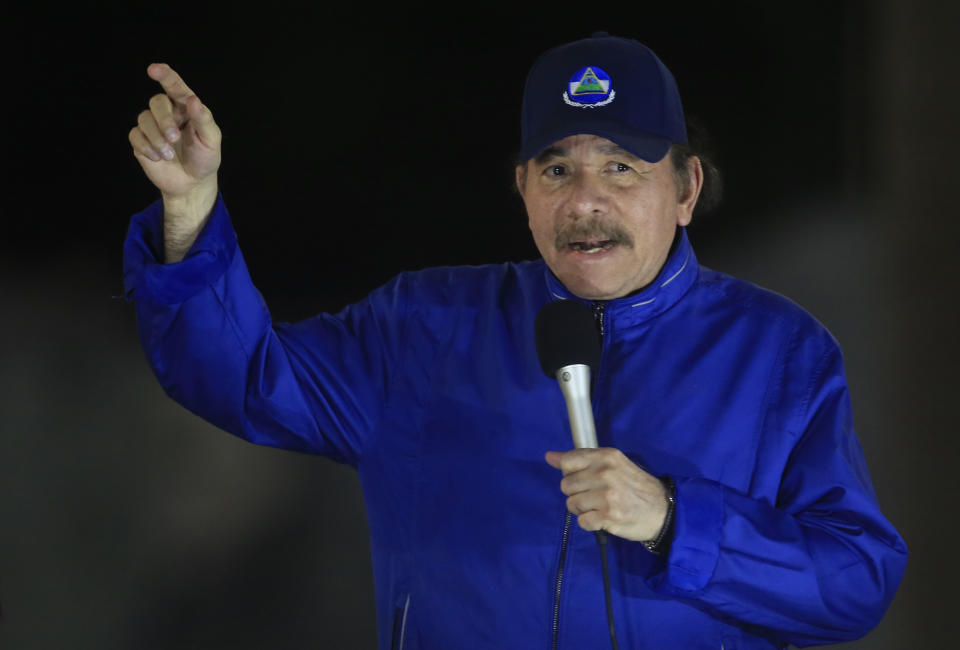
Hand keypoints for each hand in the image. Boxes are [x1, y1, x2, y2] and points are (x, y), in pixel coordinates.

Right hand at [128, 63, 221, 200]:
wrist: (192, 183)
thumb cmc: (205, 158)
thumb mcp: (211, 140)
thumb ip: (203, 119)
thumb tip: (192, 100)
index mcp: (186, 107)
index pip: (175, 86)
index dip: (165, 75)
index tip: (154, 69)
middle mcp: (168, 113)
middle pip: (156, 102)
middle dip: (164, 120)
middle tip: (174, 138)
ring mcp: (152, 126)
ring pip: (143, 118)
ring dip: (157, 138)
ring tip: (170, 154)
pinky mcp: (141, 140)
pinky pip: (135, 136)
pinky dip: (147, 148)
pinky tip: (159, 158)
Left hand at [545, 448, 667, 541]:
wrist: (663, 510)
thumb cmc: (635, 486)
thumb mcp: (614, 464)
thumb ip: (582, 459)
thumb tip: (550, 457)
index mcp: (606, 457)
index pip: (568, 461)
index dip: (568, 472)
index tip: (577, 478)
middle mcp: (604, 473)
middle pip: (566, 485)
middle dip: (576, 493)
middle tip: (593, 495)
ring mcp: (606, 496)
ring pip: (571, 504)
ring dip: (582, 509)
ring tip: (599, 507)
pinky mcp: (608, 517)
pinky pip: (582, 521)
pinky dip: (589, 523)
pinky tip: (602, 518)